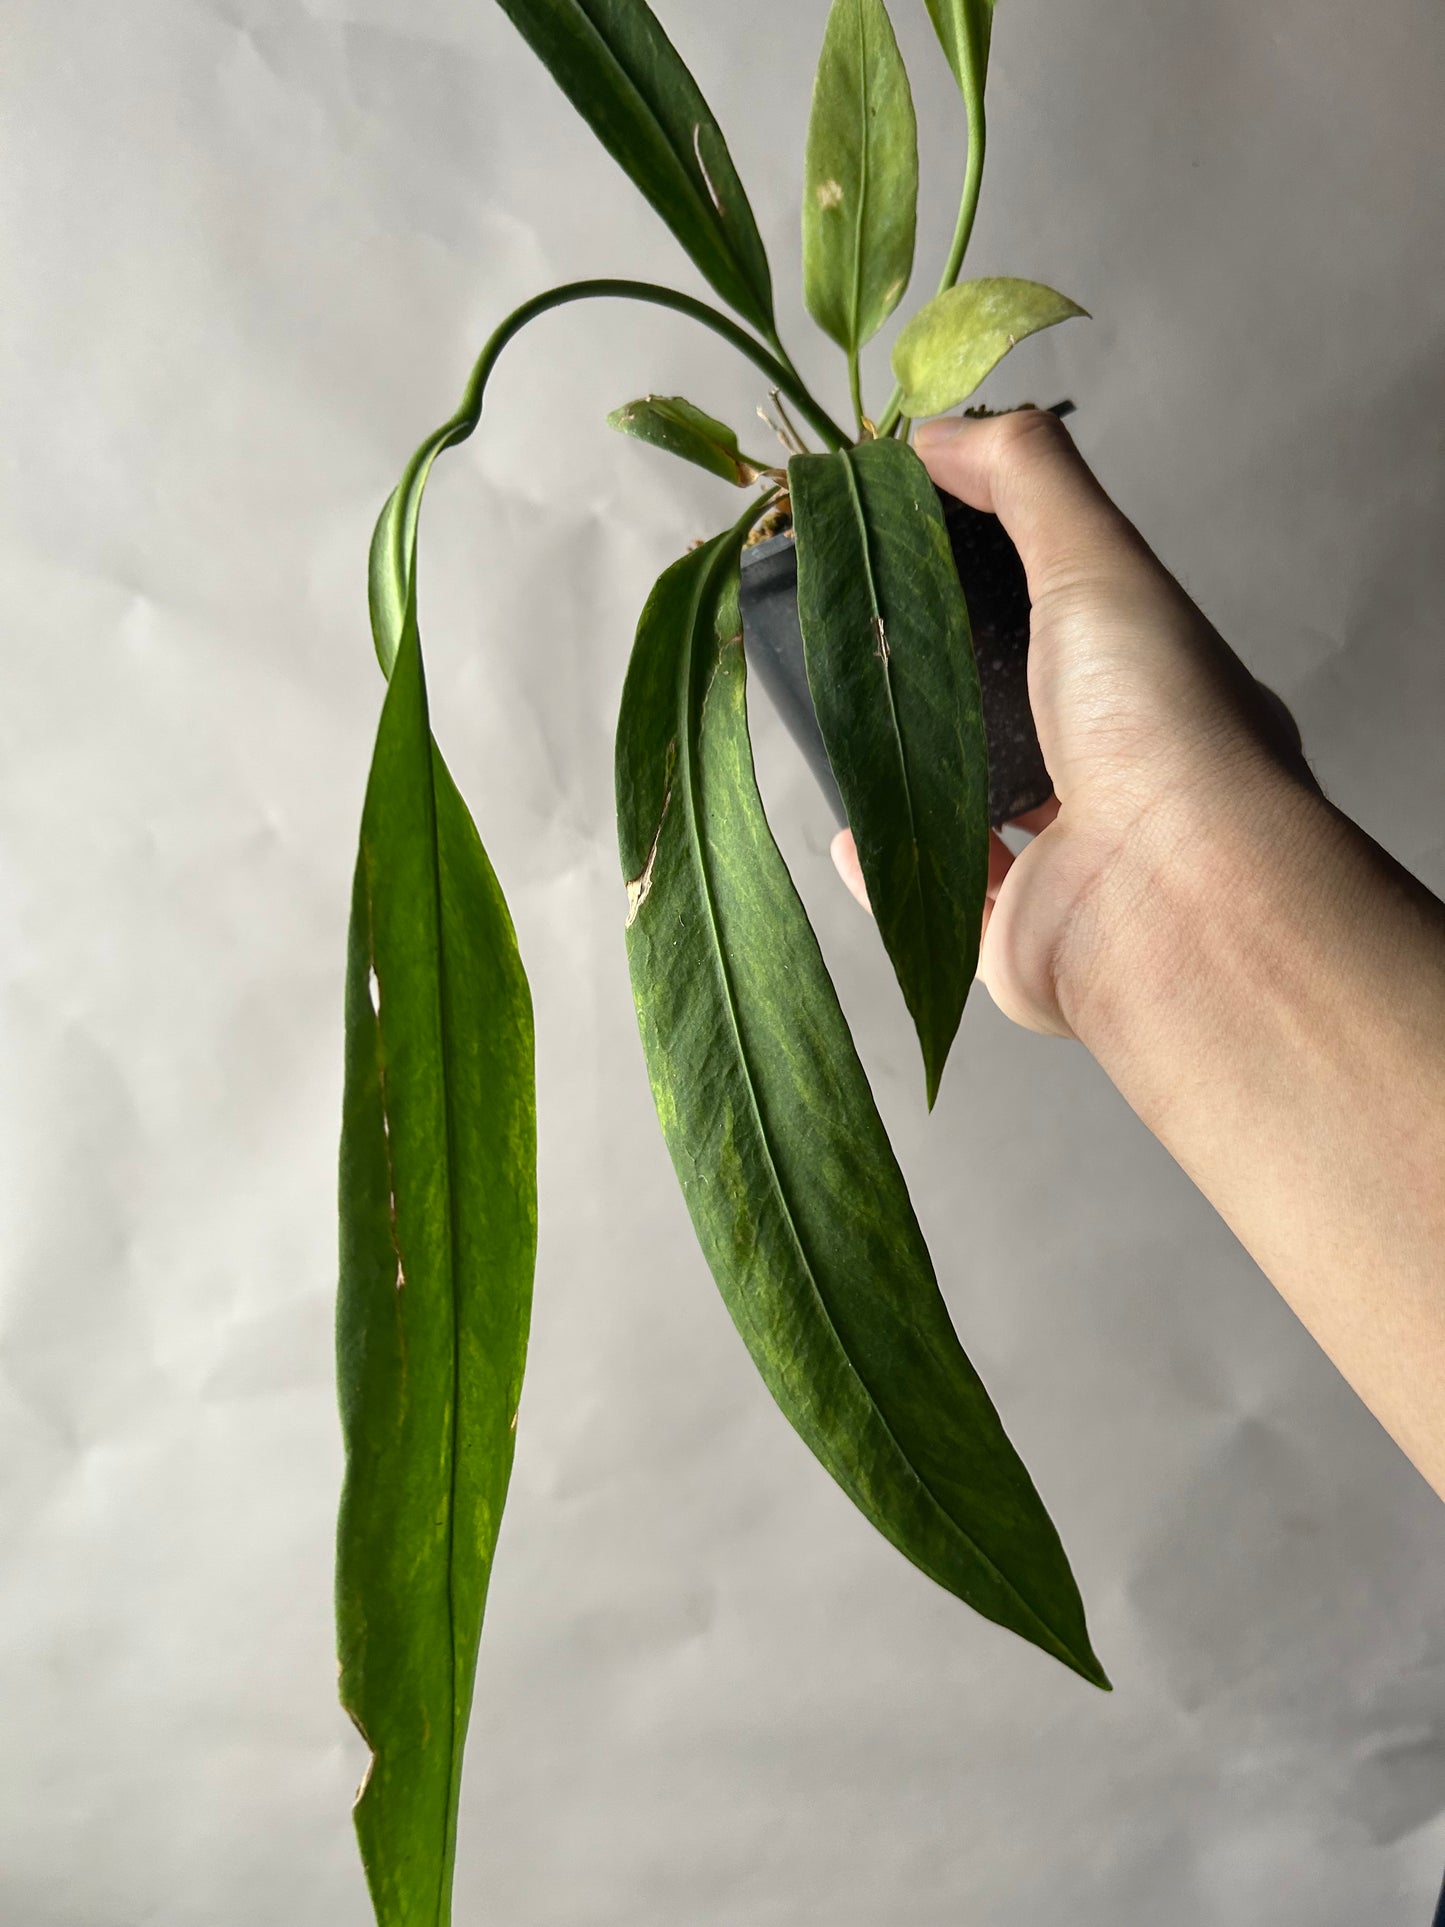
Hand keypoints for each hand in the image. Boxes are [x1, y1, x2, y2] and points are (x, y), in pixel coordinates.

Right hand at [830, 406, 1318, 1038]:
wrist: (1172, 897)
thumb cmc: (1153, 723)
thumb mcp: (1096, 559)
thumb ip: (1024, 479)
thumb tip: (937, 432)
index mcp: (1156, 692)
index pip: (1079, 627)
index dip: (1007, 585)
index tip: (917, 554)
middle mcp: (1124, 781)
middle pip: (1026, 724)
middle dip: (956, 688)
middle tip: (873, 645)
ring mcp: (1074, 870)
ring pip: (984, 819)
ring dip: (922, 779)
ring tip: (854, 729)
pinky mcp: (1020, 944)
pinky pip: (947, 901)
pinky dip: (895, 868)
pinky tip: (851, 832)